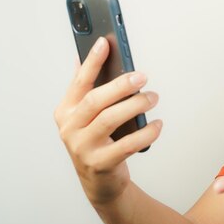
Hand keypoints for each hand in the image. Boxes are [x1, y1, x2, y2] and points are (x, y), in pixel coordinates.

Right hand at [54, 37, 162, 205]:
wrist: (100, 181)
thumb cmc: (97, 140)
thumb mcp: (86, 115)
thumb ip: (87, 89)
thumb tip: (87, 55)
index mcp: (66, 111)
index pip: (79, 81)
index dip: (92, 61)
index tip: (105, 42)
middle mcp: (70, 129)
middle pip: (95, 100)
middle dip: (120, 85)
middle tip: (142, 76)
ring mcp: (83, 148)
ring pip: (110, 119)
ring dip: (136, 105)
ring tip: (153, 97)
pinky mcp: (100, 164)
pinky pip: (127, 144)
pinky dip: (146, 133)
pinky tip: (157, 124)